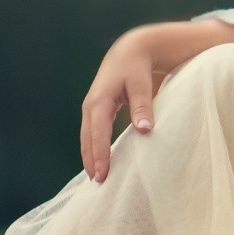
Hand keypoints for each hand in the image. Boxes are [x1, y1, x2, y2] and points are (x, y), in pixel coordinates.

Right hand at [81, 28, 159, 182]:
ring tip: (97, 178)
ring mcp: (91, 108)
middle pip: (88, 138)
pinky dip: (94, 148)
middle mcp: (91, 106)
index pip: (98, 133)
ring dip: (90, 156)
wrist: (130, 51)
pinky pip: (92, 133)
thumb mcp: (141, 85)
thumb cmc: (137, 68)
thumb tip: (145, 131)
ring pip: (88, 137)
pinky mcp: (97, 110)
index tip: (102, 174)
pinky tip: (100, 161)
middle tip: (98, 183)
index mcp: (99, 100)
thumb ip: (142, 107)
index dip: (99, 154)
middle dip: (91, 161)